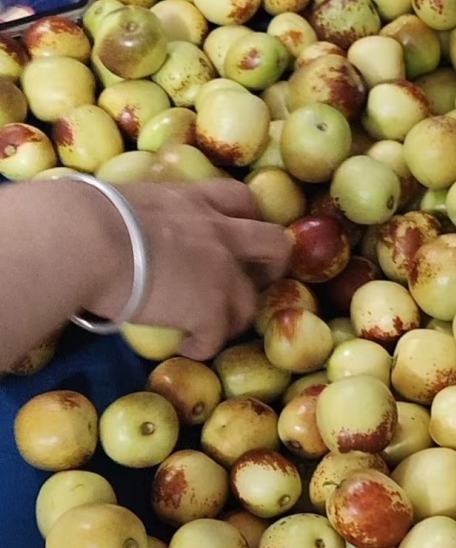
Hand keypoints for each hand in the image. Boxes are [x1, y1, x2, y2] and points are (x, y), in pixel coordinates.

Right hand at [85, 179, 292, 359]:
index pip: (240, 199)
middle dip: (271, 266)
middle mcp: (219, 232)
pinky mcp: (210, 310)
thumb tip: (121, 228)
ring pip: (250, 301)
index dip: (248, 219)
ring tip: (212, 327)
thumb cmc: (89, 216)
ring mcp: (221, 273)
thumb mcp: (127, 201)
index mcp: (195, 200)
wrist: (89, 241)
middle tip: (252, 282)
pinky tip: (188, 348)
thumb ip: (142, 214)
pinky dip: (204, 346)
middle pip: (273, 244)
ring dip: (234, 316)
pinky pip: (218, 337)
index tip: (238, 234)